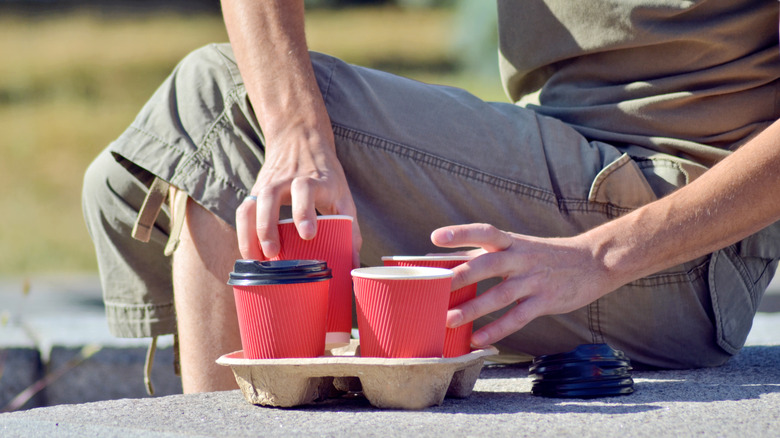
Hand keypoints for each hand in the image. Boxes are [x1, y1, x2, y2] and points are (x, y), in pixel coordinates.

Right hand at [235, 121, 361, 266]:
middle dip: (268, 226)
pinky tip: (249, 254)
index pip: (304, 189)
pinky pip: (244, 212)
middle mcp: (286, 180)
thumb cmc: (325, 174)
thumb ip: (351, 226)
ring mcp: (267, 185)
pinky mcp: (255, 192)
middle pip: (270, 197)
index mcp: (312, 179)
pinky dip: (243, 233)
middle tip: (273, 252)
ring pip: (252, 204)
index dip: (304, 211)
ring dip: (251, 232)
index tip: (308, 234)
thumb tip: (354, 262)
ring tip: (257, 259)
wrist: (300, 139)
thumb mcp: (343, 194)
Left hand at [431, 223, 613, 347]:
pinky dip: (496, 329)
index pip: (484, 232)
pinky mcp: (544, 301)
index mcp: (511, 243)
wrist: (593, 262)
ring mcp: (533, 280)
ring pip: (500, 295)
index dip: (460, 233)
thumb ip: (481, 255)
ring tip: (449, 320)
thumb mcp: (516, 247)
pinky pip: (517, 317)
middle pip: (488, 264)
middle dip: (462, 275)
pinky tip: (477, 339)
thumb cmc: (543, 256)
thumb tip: (437, 260)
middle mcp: (521, 258)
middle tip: (436, 286)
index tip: (436, 237)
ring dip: (473, 308)